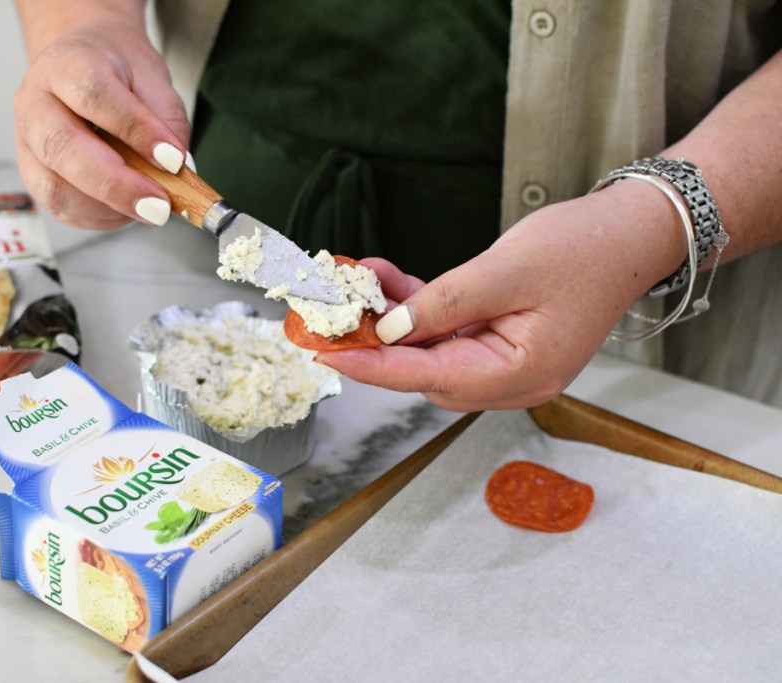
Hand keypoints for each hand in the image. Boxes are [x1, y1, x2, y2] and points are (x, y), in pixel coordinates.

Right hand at [14, 10, 189, 229]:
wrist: (81, 62)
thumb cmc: (117, 71)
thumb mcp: (152, 77)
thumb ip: (167, 118)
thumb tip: (175, 168)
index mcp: (65, 65)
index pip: (94, 95)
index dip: (135, 130)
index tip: (172, 159)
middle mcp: (35, 103)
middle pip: (63, 148)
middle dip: (115, 185)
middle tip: (159, 206)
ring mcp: (27, 143)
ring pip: (54, 187)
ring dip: (107, 208)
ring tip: (148, 208)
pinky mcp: (33, 175)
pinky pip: (61, 208)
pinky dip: (100, 217)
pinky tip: (127, 208)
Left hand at [314, 184, 684, 411]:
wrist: (633, 234)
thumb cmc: (585, 249)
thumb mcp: (507, 270)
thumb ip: (444, 303)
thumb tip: (389, 330)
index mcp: (520, 374)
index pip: (429, 377)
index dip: (372, 364)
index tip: (326, 352)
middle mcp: (511, 380)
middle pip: (425, 370)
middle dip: (376, 339)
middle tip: (335, 308)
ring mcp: (506, 364)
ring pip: (432, 351)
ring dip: (395, 318)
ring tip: (360, 279)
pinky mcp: (501, 342)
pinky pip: (449, 333)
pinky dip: (419, 309)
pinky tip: (391, 280)